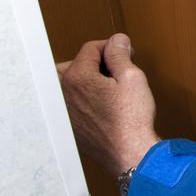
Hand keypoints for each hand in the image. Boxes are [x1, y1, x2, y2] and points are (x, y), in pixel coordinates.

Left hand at [58, 34, 158, 176]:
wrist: (130, 154)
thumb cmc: (132, 118)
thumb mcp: (132, 77)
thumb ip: (120, 54)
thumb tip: (117, 40)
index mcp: (77, 77)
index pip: (90, 48)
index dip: (112, 47)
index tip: (126, 53)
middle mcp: (64, 94)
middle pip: (74, 65)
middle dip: (94, 63)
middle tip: (116, 70)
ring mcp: (64, 113)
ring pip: (71, 86)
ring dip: (87, 81)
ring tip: (109, 88)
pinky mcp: (70, 128)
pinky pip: (72, 105)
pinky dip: (84, 100)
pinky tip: (104, 107)